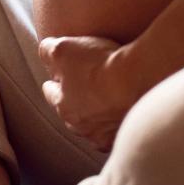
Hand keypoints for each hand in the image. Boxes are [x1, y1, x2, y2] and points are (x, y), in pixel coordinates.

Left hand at [38, 34, 143, 152]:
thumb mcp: (63, 49)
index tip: (56, 78)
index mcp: (63, 105)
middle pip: (72, 113)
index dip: (54, 82)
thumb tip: (44, 51)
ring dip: (96, 115)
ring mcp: (104, 135)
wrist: (139, 80)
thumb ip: (48, 51)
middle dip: (74, 101)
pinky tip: (123, 115)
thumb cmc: (100, 64)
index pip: (51, 93)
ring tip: (105, 103)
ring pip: (94, 127)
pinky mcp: (126, 136)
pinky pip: (116, 133)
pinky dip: (117, 125)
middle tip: (82, 89)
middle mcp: (81, 126)